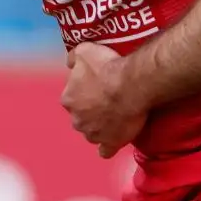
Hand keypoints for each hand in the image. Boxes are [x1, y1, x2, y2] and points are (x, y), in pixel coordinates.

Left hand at [60, 42, 147, 159]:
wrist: (131, 84)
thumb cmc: (108, 66)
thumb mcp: (84, 50)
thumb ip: (73, 57)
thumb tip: (69, 63)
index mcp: (68, 98)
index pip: (72, 97)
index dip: (84, 91)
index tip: (97, 86)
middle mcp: (77, 119)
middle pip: (81, 116)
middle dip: (91, 110)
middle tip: (108, 100)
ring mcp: (92, 133)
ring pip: (92, 132)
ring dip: (100, 127)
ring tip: (116, 116)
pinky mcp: (110, 143)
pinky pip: (105, 150)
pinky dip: (108, 147)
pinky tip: (113, 141)